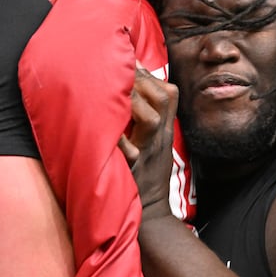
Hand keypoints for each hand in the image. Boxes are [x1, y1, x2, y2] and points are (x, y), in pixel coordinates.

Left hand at [119, 63, 178, 220]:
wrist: (150, 215)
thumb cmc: (143, 180)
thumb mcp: (151, 147)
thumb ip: (143, 125)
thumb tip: (126, 97)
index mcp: (165, 131)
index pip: (169, 93)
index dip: (150, 74)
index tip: (131, 61)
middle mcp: (162, 138)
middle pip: (164, 96)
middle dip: (142, 77)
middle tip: (120, 68)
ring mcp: (151, 151)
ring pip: (153, 115)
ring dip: (133, 97)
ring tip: (115, 88)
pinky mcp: (138, 165)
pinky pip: (132, 143)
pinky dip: (120, 128)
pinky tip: (106, 117)